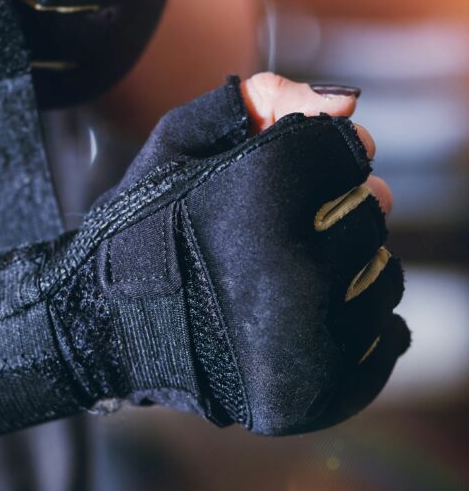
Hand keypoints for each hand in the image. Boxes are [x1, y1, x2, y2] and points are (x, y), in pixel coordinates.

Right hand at [0, 77, 408, 442]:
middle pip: (370, 210)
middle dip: (336, 207)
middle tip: (282, 228)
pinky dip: (357, 322)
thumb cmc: (141, 227)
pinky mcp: (318, 391)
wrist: (103, 327)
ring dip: (349, 265)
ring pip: (382, 273)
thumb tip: (346, 106)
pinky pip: (386, 336)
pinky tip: (304, 317)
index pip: (346, 151)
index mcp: (264, 194)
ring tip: (286, 275)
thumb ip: (261, 100)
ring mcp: (312, 338)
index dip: (318, 156)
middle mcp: (296, 266)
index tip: (287, 174)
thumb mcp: (178, 142)